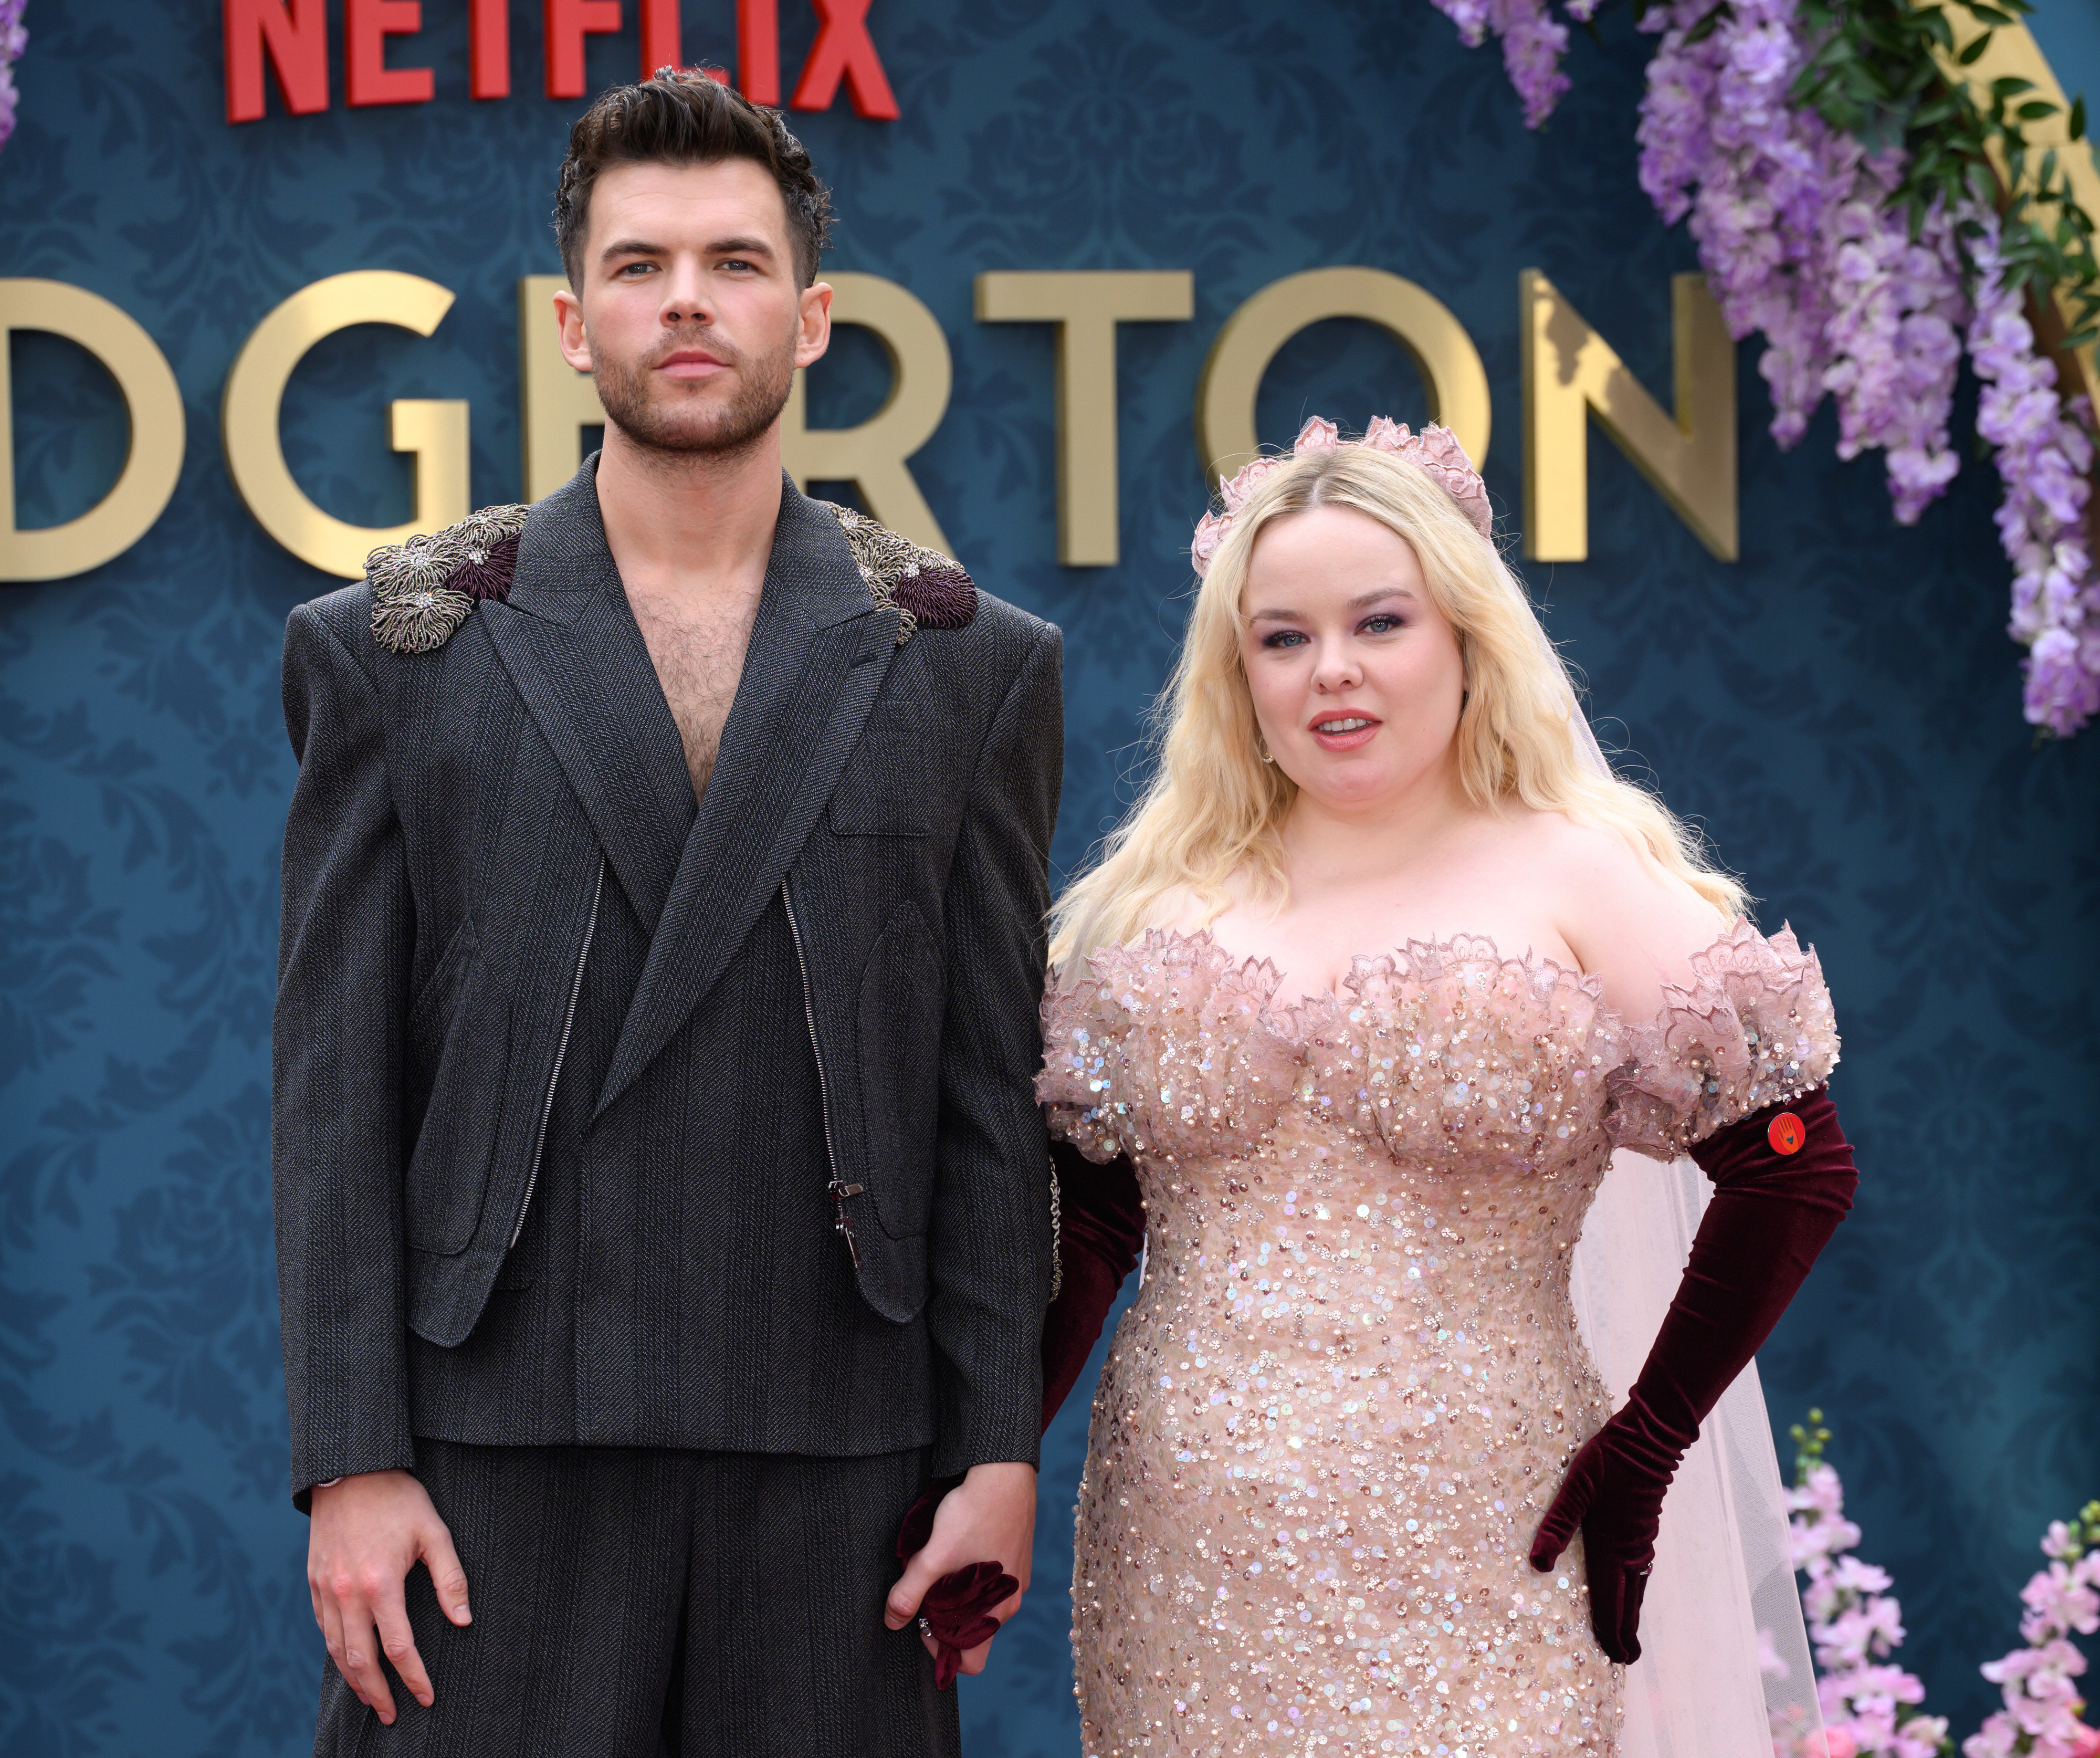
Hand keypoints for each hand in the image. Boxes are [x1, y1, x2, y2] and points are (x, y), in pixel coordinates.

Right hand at [308, 1470, 470, 1723]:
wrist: (350, 1470)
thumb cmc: (399, 1499)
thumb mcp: (434, 1532)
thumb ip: (450, 1578)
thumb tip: (463, 1621)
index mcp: (380, 1583)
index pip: (399, 1647)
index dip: (414, 1678)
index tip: (427, 1697)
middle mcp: (347, 1593)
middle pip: (360, 1660)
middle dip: (377, 1693)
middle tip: (392, 1715)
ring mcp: (325, 1589)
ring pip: (336, 1649)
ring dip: (354, 1679)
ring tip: (371, 1698)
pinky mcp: (313, 1582)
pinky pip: (322, 1628)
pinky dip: (336, 1651)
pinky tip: (348, 1660)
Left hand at [885, 1461, 1034, 1679]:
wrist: (1004, 1471)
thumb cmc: (973, 1513)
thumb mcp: (935, 1555)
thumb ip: (911, 1591)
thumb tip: (892, 1620)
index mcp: (995, 1611)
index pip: (970, 1661)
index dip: (941, 1651)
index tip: (923, 1622)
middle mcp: (1010, 1601)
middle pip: (974, 1632)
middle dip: (946, 1619)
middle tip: (926, 1589)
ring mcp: (1016, 1578)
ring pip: (982, 1605)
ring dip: (958, 1596)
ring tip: (939, 1564)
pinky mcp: (1017, 1556)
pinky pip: (992, 1582)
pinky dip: (972, 1576)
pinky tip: (959, 1547)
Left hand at [1529, 1423, 1665, 1663]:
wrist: (1647, 1441)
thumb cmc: (1607, 1462)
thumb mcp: (1575, 1489)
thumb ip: (1556, 1524)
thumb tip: (1538, 1564)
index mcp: (1611, 1548)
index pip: (1610, 1602)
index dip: (1610, 1632)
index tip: (1614, 1659)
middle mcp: (1630, 1553)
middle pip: (1628, 1604)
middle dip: (1624, 1634)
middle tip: (1623, 1661)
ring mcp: (1640, 1543)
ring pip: (1637, 1590)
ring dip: (1630, 1614)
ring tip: (1627, 1636)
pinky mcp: (1644, 1531)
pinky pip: (1641, 1573)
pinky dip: (1636, 1593)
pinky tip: (1633, 1592)